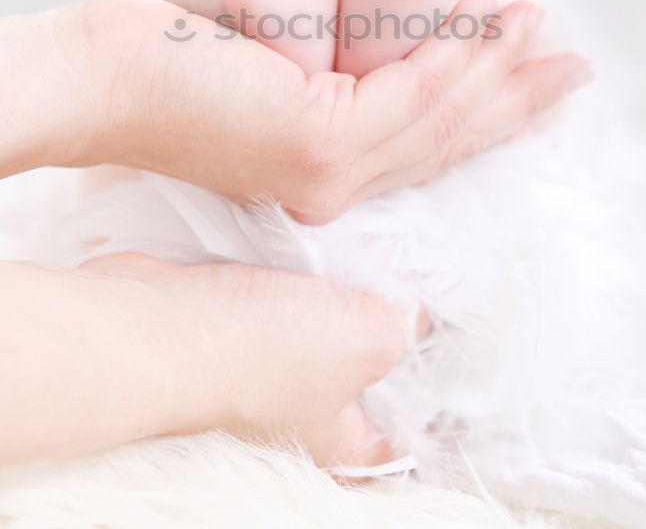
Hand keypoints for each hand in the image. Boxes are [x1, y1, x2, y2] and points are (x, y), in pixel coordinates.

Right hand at [0, 254, 426, 465]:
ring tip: (375, 247)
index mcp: (340, 437)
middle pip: (362, 370)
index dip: (435, 397)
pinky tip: (322, 236)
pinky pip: (282, 293)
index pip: (402, 432)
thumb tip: (420, 314)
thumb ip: (408, 326)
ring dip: (342, 289)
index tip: (456, 350)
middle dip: (387, 324)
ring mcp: (260, 363)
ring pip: (321, 324)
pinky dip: (301, 269)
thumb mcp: (368, 337)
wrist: (161, 321)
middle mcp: (300, 407)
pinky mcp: (231, 321)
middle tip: (418, 278)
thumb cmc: (264, 349)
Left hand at [24, 0, 590, 220]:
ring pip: (437, 115)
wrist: (100, 70)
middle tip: (570, 66)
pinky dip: (455, 55)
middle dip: (515, 99)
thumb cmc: (172, 51)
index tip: (524, 72)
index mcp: (320, 165)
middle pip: (445, 136)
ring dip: (496, 66)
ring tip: (539, 25)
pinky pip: (409, 93)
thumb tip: (371, 24)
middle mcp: (329, 181)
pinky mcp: (315, 140)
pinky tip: (490, 23)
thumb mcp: (274, 53)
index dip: (481, 107)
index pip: (419, 140)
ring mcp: (324, 169)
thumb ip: (331, 51)